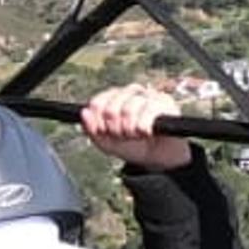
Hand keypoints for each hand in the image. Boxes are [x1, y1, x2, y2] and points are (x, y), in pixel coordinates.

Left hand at [81, 81, 197, 170]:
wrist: (157, 157)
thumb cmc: (133, 145)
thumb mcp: (107, 142)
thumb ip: (92, 130)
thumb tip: (84, 112)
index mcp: (114, 97)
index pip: (97, 104)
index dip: (99, 124)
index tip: (107, 133)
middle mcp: (130, 92)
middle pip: (111, 109)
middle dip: (116, 130)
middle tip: (124, 136)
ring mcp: (147, 95)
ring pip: (128, 110)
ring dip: (131, 131)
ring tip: (136, 135)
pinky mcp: (164, 102)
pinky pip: (147, 115)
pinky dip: (144, 130)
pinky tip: (148, 133)